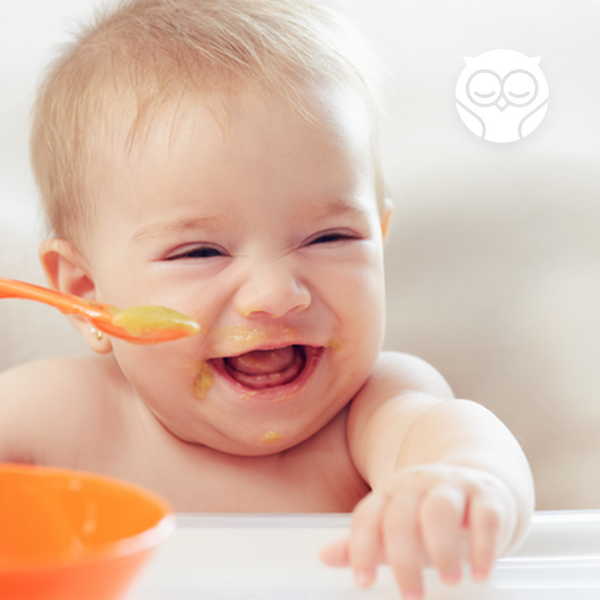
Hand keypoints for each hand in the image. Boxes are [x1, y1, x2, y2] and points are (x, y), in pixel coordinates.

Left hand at [320, 464, 517, 598]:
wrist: (476, 483)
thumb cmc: (429, 517)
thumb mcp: (395, 528)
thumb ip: (366, 543)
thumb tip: (323, 557)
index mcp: (390, 492)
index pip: (368, 517)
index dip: (362, 549)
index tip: (363, 583)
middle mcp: (417, 484)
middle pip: (401, 516)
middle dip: (403, 558)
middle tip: (411, 595)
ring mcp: (453, 486)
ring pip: (439, 509)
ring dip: (442, 548)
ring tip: (449, 581)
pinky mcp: (487, 495)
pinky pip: (484, 516)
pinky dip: (482, 547)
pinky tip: (480, 573)